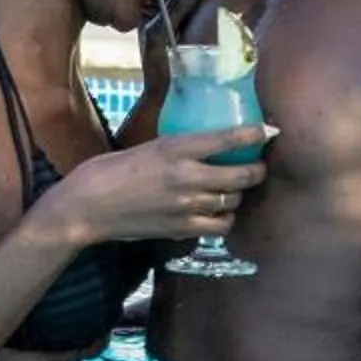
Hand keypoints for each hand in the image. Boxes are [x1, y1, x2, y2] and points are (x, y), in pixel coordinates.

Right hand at [37, 125, 269, 247]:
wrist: (90, 206)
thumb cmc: (110, 169)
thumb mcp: (147, 146)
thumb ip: (177, 150)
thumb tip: (202, 148)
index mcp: (175, 148)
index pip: (227, 139)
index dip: (255, 134)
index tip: (270, 130)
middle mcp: (187, 177)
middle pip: (241, 176)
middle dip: (257, 170)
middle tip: (259, 165)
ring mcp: (187, 207)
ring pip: (233, 202)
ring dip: (239, 195)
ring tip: (236, 189)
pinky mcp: (183, 229)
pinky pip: (219, 226)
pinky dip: (224, 219)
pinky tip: (218, 213)